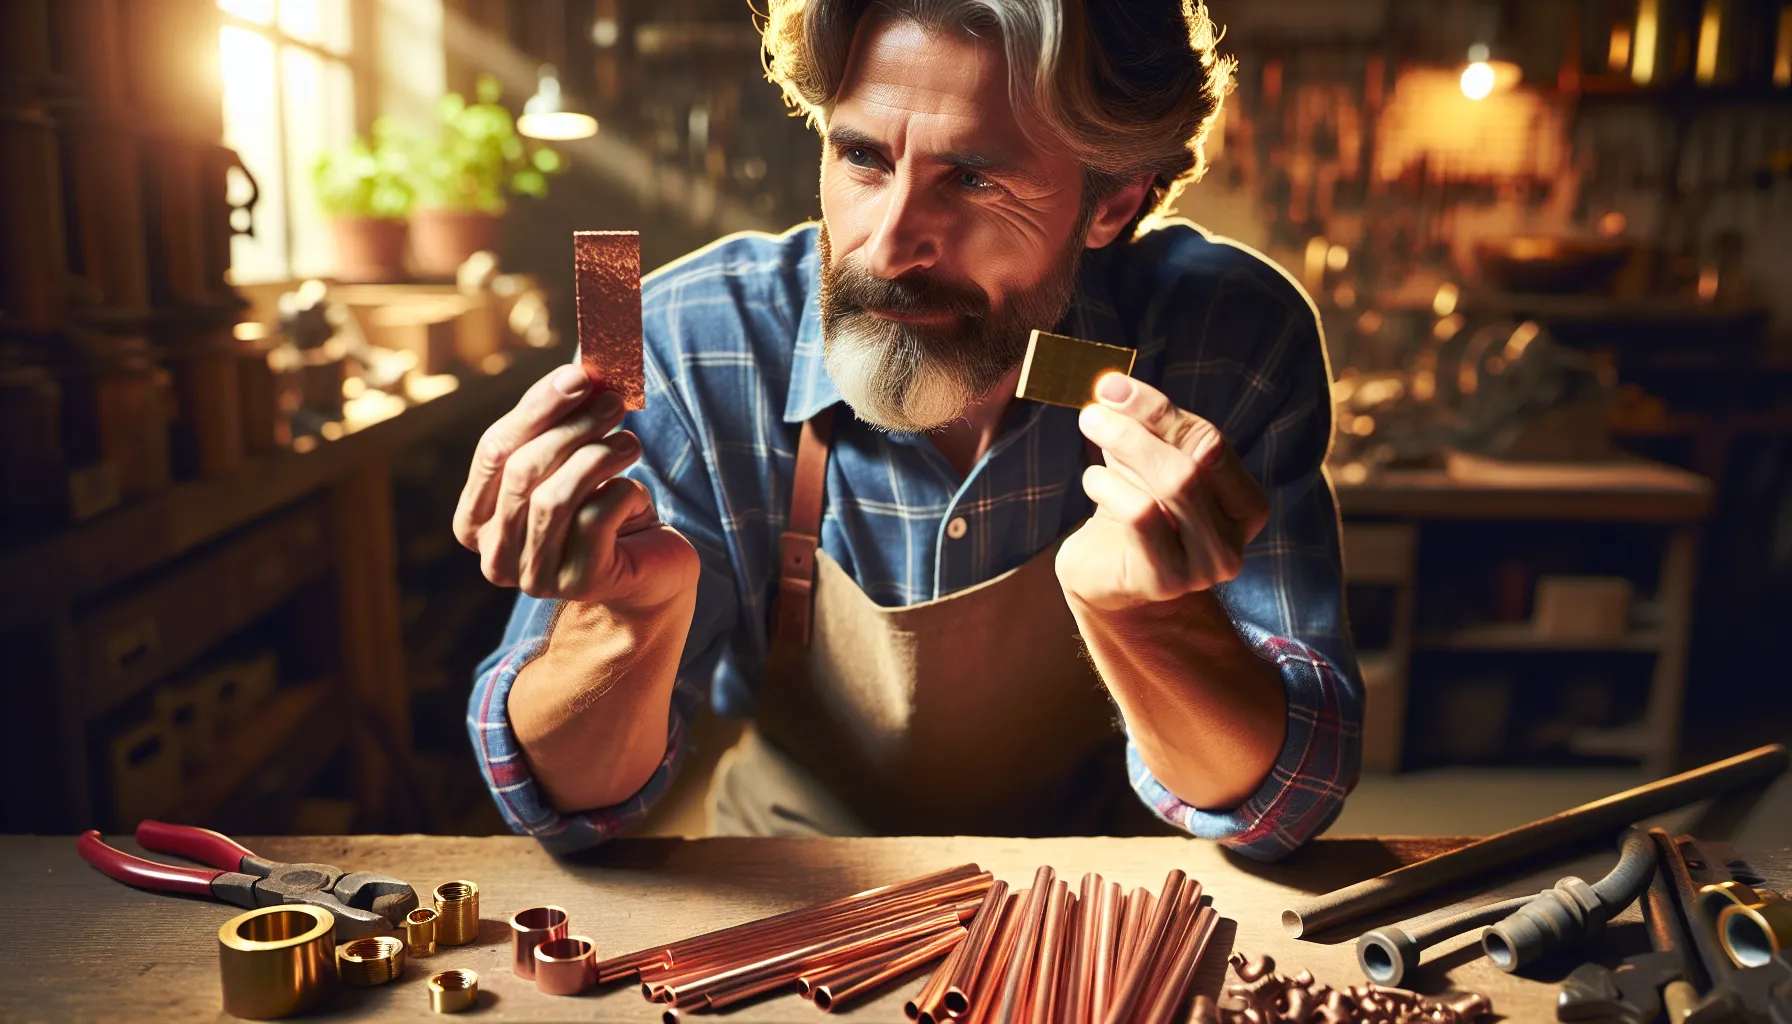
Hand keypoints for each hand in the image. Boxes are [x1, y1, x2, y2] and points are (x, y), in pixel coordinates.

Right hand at [452, 364, 696, 606]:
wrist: (651, 571)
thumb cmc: (604, 510)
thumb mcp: (572, 463)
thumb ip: (561, 422)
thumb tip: (580, 367)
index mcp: (476, 522)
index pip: (493, 451)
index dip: (535, 408)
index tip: (577, 376)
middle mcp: (495, 556)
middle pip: (523, 470)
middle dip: (572, 427)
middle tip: (614, 401)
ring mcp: (533, 576)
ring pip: (555, 496)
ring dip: (599, 455)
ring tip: (630, 440)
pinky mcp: (578, 583)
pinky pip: (595, 518)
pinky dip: (621, 492)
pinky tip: (634, 492)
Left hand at [1056, 374, 1269, 610]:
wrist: (1108, 579)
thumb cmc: (1134, 511)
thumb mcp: (1146, 463)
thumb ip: (1144, 428)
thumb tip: (1114, 387)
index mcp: (1245, 504)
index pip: (1211, 442)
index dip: (1159, 409)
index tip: (1111, 386)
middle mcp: (1234, 539)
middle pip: (1197, 462)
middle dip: (1140, 427)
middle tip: (1092, 410)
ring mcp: (1204, 565)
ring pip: (1176, 484)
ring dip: (1124, 447)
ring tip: (1090, 431)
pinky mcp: (1165, 580)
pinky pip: (1142, 516)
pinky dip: (1109, 486)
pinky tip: (1094, 480)